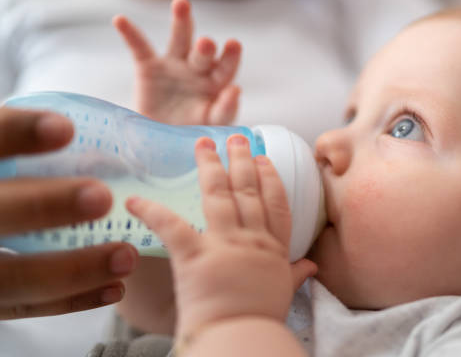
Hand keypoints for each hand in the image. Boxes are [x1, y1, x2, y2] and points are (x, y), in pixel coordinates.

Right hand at [0, 107, 137, 318]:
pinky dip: (70, 300)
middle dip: (44, 206)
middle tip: (102, 198)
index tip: (65, 129)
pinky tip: (115, 287)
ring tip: (126, 256)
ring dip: (71, 269)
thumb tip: (93, 107)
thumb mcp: (5, 151)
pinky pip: (21, 307)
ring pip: (9, 277)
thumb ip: (26, 140)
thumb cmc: (7, 178)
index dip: (17, 133)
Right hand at [113, 0, 241, 125]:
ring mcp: (173, 65)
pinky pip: (140, 48)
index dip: (230, 57)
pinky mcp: (148, 68)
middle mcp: (197, 69)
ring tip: (181, 4)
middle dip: (205, 47)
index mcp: (216, 82)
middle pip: (202, 52)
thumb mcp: (212, 124)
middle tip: (206, 43)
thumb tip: (236, 88)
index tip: (234, 45)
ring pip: (179, 40)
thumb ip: (225, 109)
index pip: (226, 68)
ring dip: (181, 22)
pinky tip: (120, 20)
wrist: (162, 142)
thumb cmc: (194, 131)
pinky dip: (130, 34)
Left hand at [126, 134, 316, 341]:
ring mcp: (225, 244)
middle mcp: (251, 239)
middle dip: (241, 160)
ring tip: (204, 144)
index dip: (269, 177)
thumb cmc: (261, 319)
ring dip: (211, 166)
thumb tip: (311, 265)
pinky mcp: (195, 255)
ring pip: (219, 195)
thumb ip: (296, 274)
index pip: (275, 204)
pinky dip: (152, 212)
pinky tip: (135, 200)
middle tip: (236, 137)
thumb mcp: (284, 292)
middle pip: (248, 190)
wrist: (242, 338)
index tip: (264, 158)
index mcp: (272, 248)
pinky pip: (172, 227)